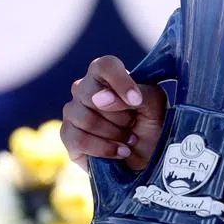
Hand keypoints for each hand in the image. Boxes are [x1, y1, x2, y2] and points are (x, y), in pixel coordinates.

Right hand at [61, 56, 167, 171]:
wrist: (147, 157)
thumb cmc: (151, 125)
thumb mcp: (156, 105)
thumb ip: (137, 94)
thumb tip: (101, 98)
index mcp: (107, 76)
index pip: (105, 65)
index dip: (120, 82)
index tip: (136, 101)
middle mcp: (85, 89)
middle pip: (92, 95)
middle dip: (120, 116)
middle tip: (133, 125)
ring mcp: (73, 112)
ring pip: (85, 119)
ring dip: (115, 134)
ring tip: (129, 140)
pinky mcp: (67, 135)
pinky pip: (79, 140)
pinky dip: (104, 149)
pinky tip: (120, 152)